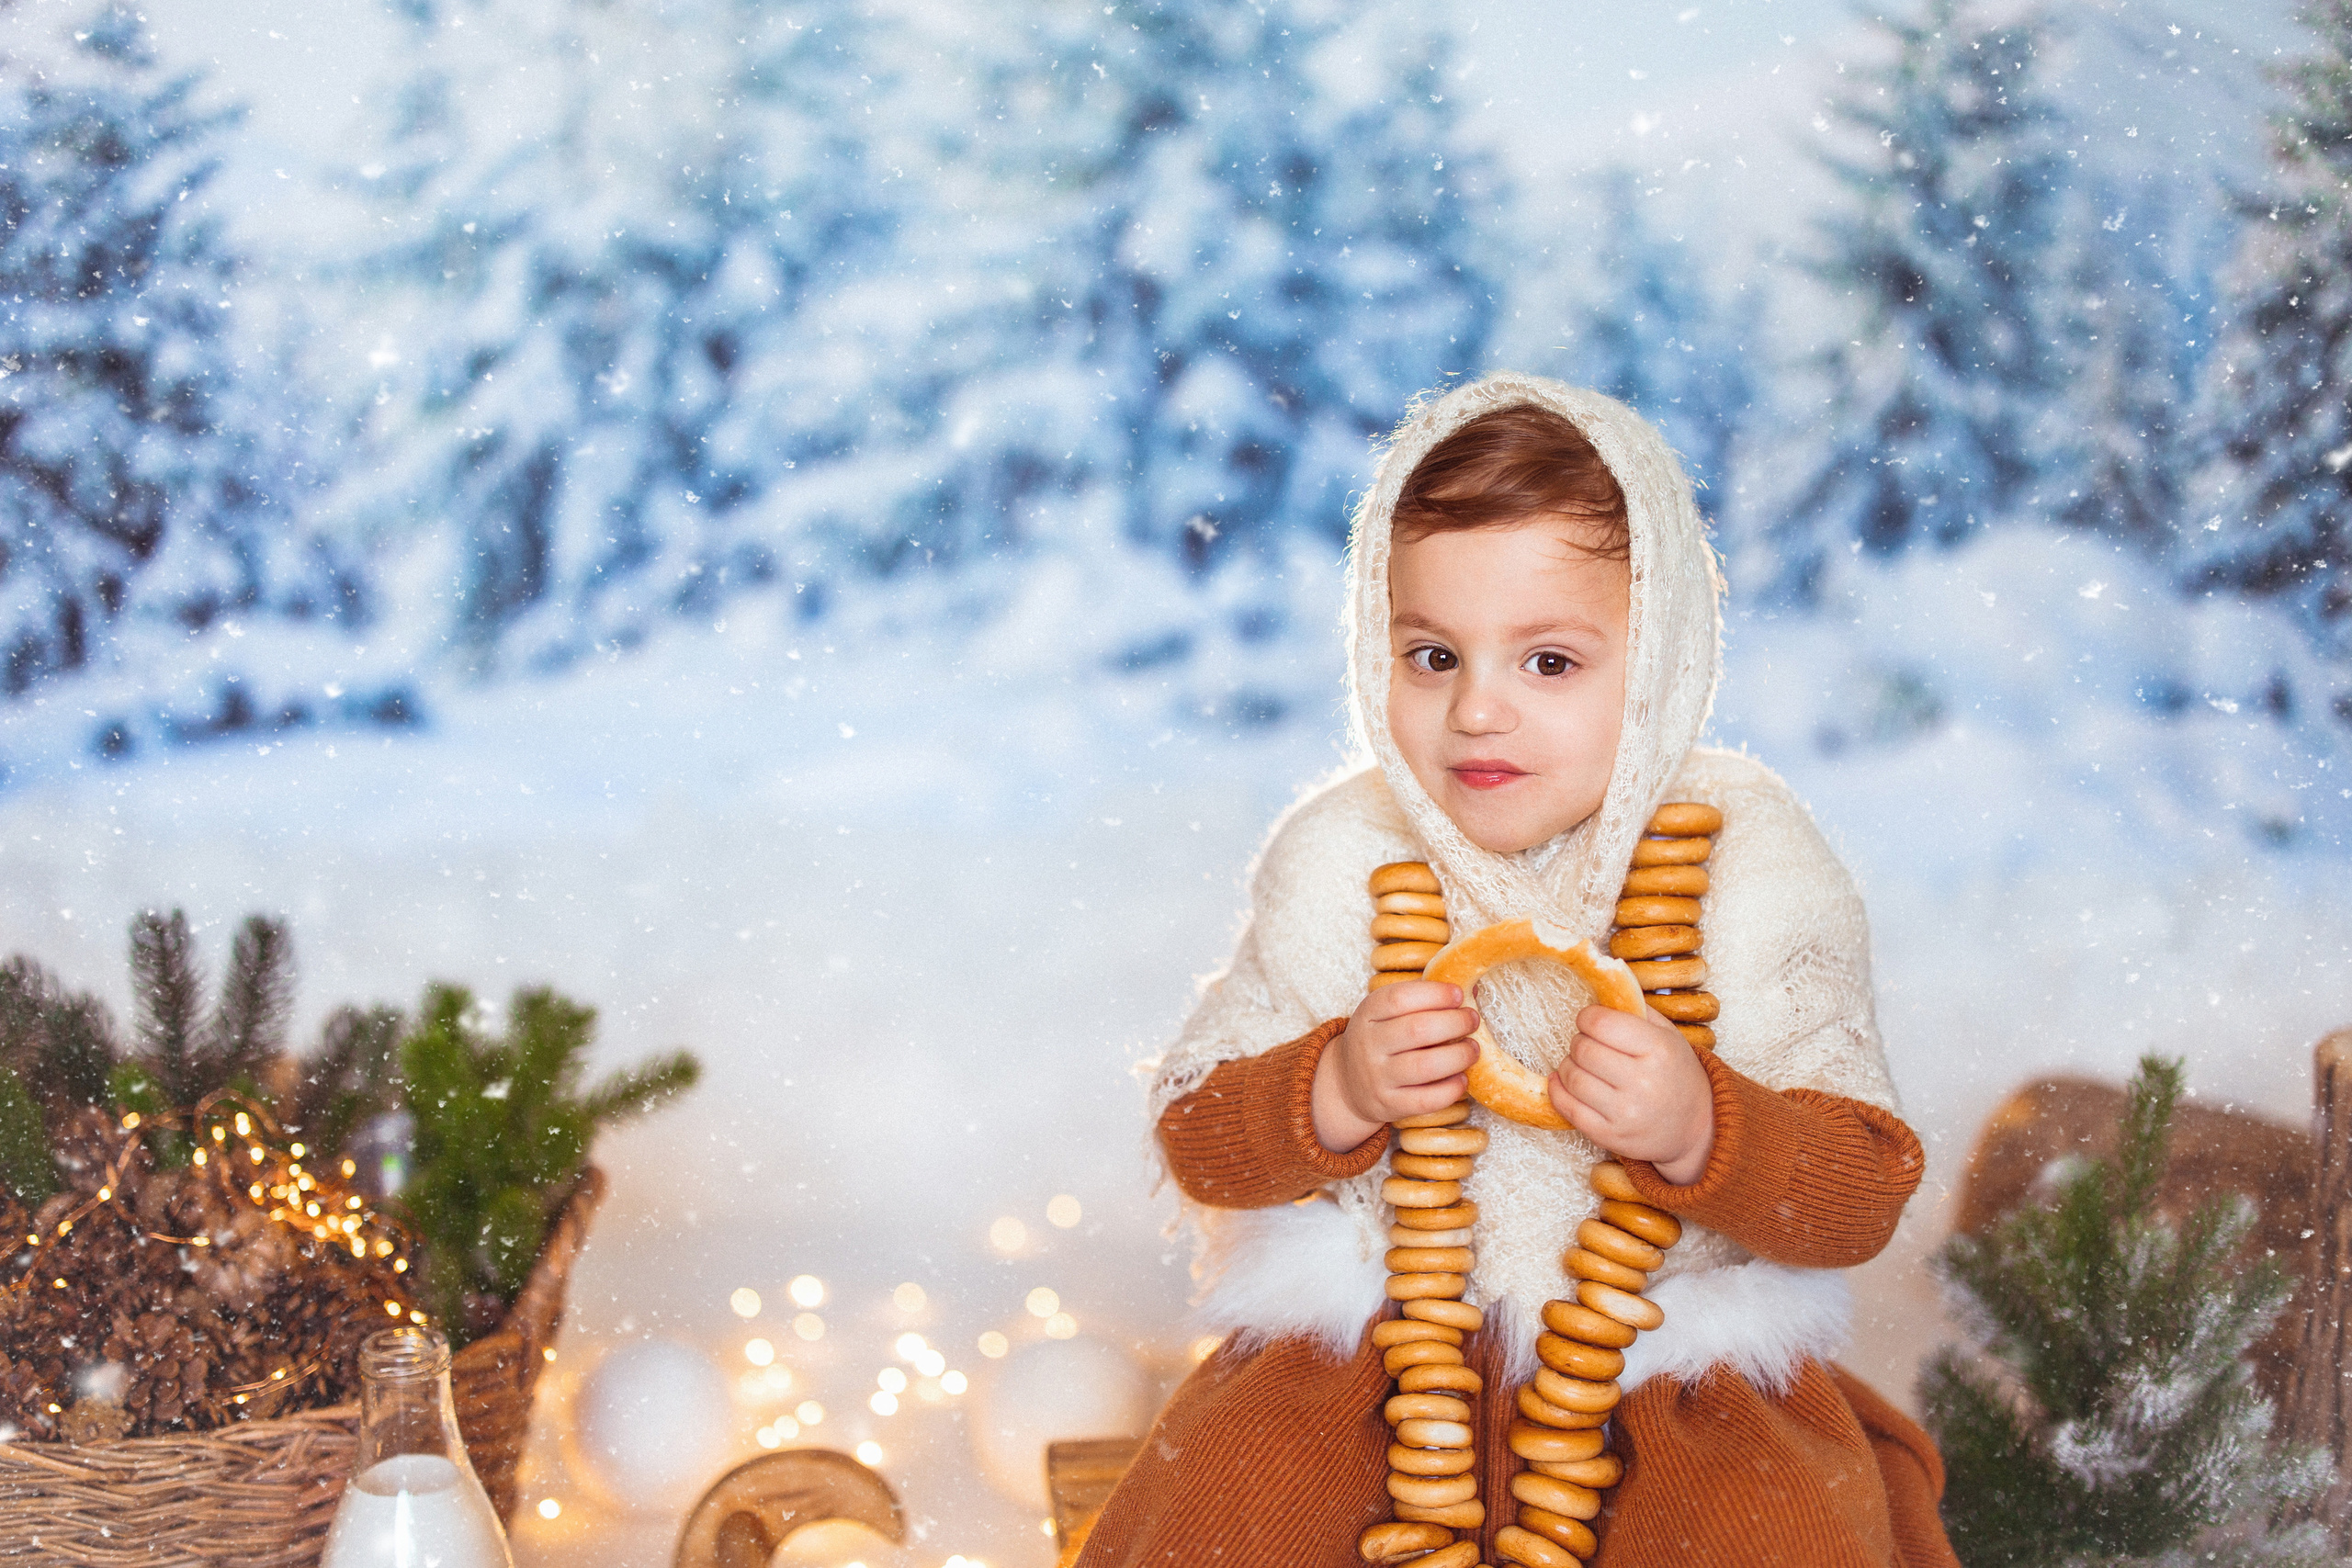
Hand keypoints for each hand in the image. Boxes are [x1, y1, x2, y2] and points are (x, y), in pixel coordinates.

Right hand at [1310, 982, 1480, 1151]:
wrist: (1349, 1083)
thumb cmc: (1381, 1040)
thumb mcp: (1387, 1014)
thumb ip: (1422, 1001)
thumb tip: (1471, 992)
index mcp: (1368, 1013)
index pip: (1400, 998)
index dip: (1434, 994)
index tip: (1458, 994)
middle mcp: (1369, 1044)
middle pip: (1417, 1030)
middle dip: (1455, 1023)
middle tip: (1473, 1020)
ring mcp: (1377, 1077)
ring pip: (1425, 1066)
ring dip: (1459, 1055)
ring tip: (1473, 1049)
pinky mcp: (1388, 1104)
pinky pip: (1426, 1100)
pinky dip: (1451, 1089)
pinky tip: (1462, 1079)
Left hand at [1546, 1003, 1714, 1183]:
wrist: (1695, 1128)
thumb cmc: (1676, 1075)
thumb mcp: (1669, 1036)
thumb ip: (1637, 1009)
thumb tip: (1605, 982)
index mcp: (1658, 1050)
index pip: (1600, 1023)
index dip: (1587, 1017)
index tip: (1591, 1021)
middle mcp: (1642, 1082)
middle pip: (1582, 1049)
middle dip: (1579, 1042)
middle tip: (1589, 1044)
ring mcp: (1625, 1112)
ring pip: (1571, 1076)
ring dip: (1568, 1065)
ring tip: (1582, 1065)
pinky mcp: (1610, 1136)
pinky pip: (1567, 1107)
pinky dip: (1558, 1090)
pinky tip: (1564, 1082)